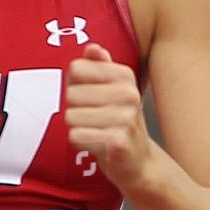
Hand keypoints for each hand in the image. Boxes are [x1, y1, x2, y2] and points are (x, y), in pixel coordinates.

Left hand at [64, 42, 155, 191]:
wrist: (139, 161)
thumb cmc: (120, 122)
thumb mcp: (113, 90)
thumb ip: (100, 66)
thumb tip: (92, 48)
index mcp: (124, 76)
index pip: (76, 68)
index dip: (76, 85)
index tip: (91, 97)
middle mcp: (127, 94)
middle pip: (70, 94)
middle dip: (75, 109)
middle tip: (94, 119)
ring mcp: (125, 118)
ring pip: (70, 116)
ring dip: (77, 127)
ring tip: (96, 131)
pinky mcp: (117, 142)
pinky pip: (76, 136)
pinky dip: (80, 142)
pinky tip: (97, 144)